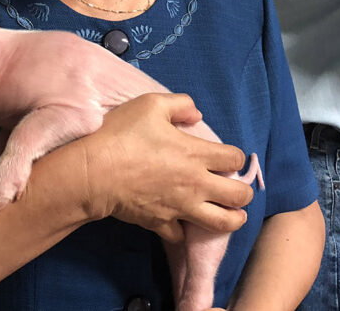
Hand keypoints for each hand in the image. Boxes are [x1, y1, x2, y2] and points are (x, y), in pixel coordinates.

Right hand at [79, 93, 252, 242]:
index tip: (229, 157)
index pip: (234, 158)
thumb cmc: (122, 135)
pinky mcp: (161, 224)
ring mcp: (180, 207)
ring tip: (234, 216)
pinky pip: (181, 235)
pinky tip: (183, 223)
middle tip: (239, 190)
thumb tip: (196, 114)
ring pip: (221, 223)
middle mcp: (195, 184)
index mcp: (196, 154)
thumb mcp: (151, 105)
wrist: (95, 172)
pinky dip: (184, 230)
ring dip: (233, 219)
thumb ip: (180, 104)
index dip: (236, 156)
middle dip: (244, 193)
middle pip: (238, 196)